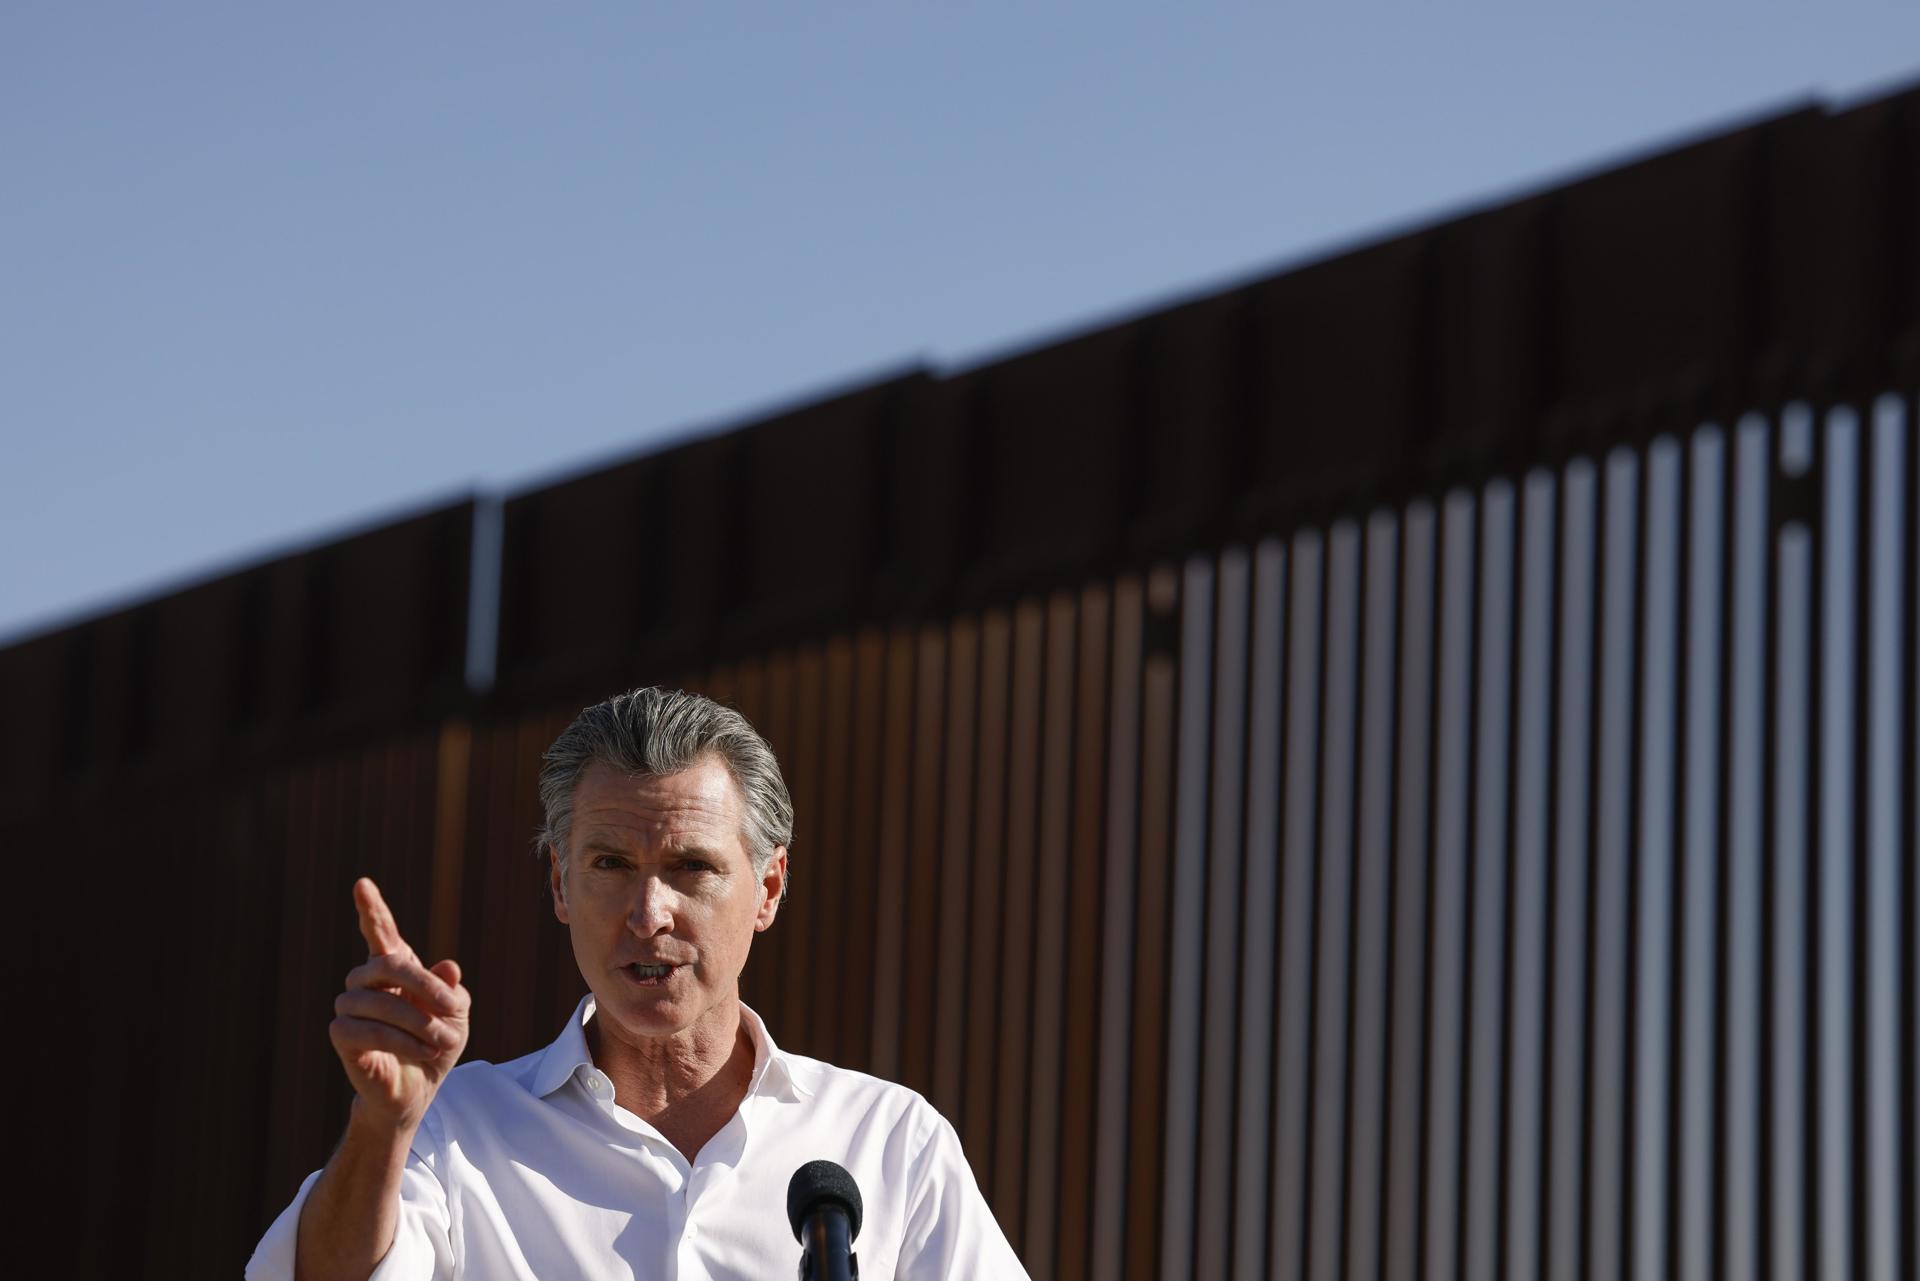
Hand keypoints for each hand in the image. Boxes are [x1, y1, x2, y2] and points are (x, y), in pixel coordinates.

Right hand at [328, 877, 470, 1131]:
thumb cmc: (435, 1045)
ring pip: (379, 1000)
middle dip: (424, 985)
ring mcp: (350, 1007)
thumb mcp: (456, 1014)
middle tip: (451, 1009)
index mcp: (394, 968)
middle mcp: (366, 982)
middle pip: (388, 963)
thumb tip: (448, 967)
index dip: (371, 908)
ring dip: (417, 1022)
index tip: (362, 883)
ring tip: (439, 1041)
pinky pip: (367, 1029)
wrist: (417, 1090)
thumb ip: (452, 989)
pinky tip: (422, 1052)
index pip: (380, 932)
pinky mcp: (342, 1035)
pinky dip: (401, 1042)